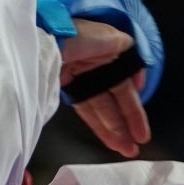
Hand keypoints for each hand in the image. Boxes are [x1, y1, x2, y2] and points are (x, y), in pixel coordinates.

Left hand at [59, 18, 150, 157]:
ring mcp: (80, 76)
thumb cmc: (76, 35)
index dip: (133, 101)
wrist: (43, 40)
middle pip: (116, 97)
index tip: (140, 115)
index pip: (126, 80)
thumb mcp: (108, 37)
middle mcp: (96, 64)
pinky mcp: (65, 86)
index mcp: (108, 50)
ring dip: (115, 128)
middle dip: (129, 120)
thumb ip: (124, 49)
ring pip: (102, 106)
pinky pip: (85, 109)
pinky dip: (98, 124)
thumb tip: (135, 64)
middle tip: (139, 141)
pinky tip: (110, 139)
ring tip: (127, 148)